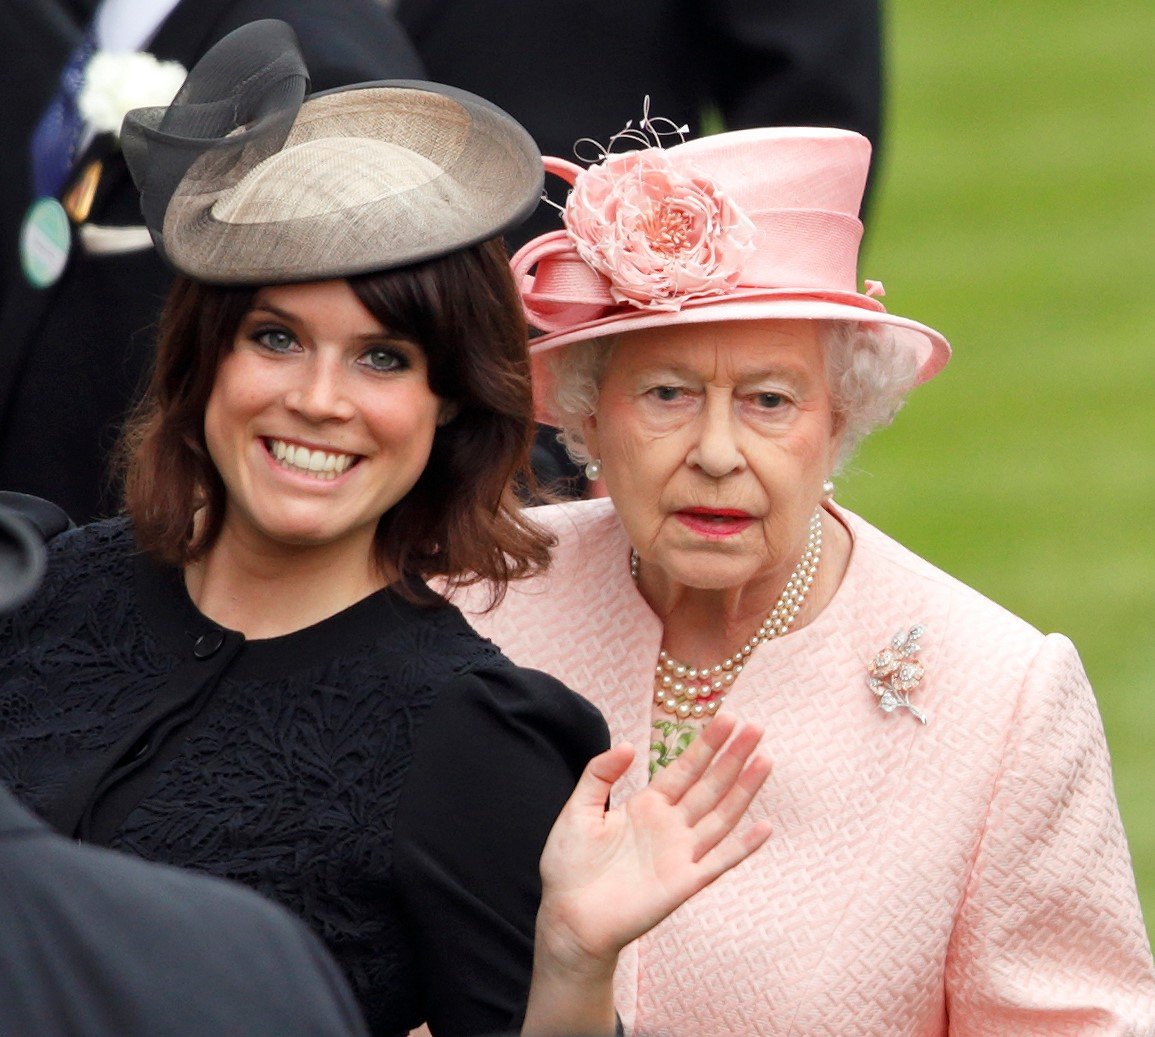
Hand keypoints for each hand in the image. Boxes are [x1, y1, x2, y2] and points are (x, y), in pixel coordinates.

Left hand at [536, 713, 771, 971]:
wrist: (568, 918)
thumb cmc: (569, 866)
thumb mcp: (578, 810)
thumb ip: (599, 775)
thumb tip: (629, 745)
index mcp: (647, 806)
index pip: (684, 769)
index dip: (706, 745)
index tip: (728, 719)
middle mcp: (670, 826)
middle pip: (709, 785)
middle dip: (732, 757)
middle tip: (756, 728)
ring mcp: (681, 853)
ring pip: (721, 815)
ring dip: (744, 789)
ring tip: (764, 761)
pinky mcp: (685, 882)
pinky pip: (720, 861)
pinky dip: (743, 846)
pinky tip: (764, 826)